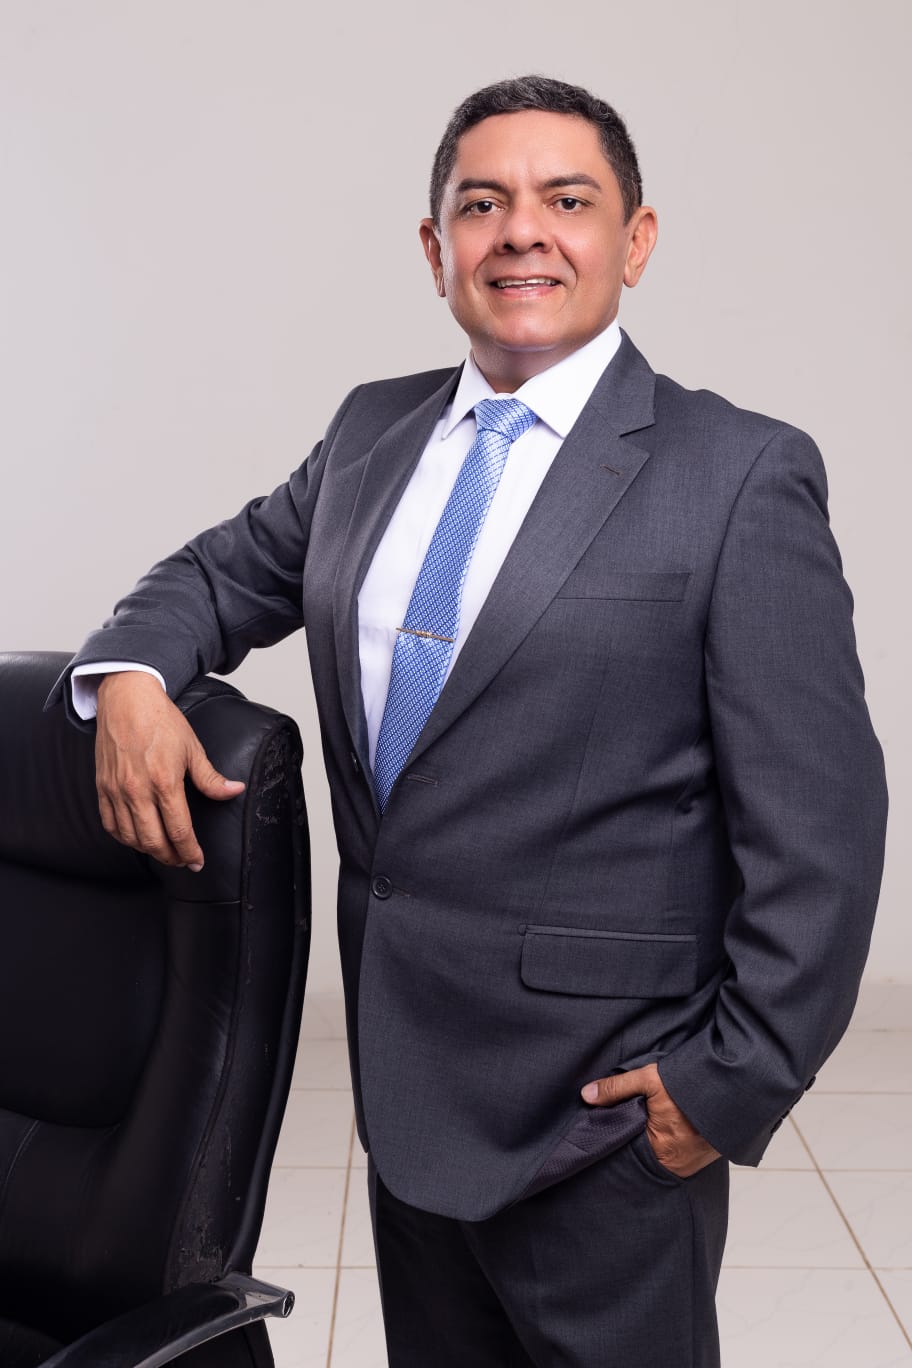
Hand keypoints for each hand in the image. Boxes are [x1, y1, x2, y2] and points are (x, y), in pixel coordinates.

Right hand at [94, 671, 244, 869]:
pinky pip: (109, 824)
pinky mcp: (102, 787)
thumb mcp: (193, 748)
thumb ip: (211, 777)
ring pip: (130, 838)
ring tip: (164, 852)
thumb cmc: (160, 720)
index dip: (190, 852)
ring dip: (149, 851)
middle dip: (171, 858)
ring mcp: (116, 791)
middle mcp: (137, 790)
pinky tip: (137, 839)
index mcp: (164, 782)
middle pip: (154, 842)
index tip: (197, 861)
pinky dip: (124, 838)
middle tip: (183, 861)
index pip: (179, 831)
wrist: (126, 698)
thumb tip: (234, 791)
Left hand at [581, 1062, 720, 1177]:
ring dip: (652, 1142)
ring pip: (659, 1156)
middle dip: (632, 1141)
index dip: (616, 1138)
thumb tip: (586, 1095)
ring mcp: (690, 1165)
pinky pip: (676, 1155)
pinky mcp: (701, 1159)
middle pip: (642, 1155)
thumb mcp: (649, 1080)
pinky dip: (668, 1143)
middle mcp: (676, 1165)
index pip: (626, 1150)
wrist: (735, 1089)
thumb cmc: (690, 1086)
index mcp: (660, 1151)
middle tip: (625, 1123)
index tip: (604, 1127)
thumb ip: (616, 1088)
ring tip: (645, 1124)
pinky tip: (666, 1128)